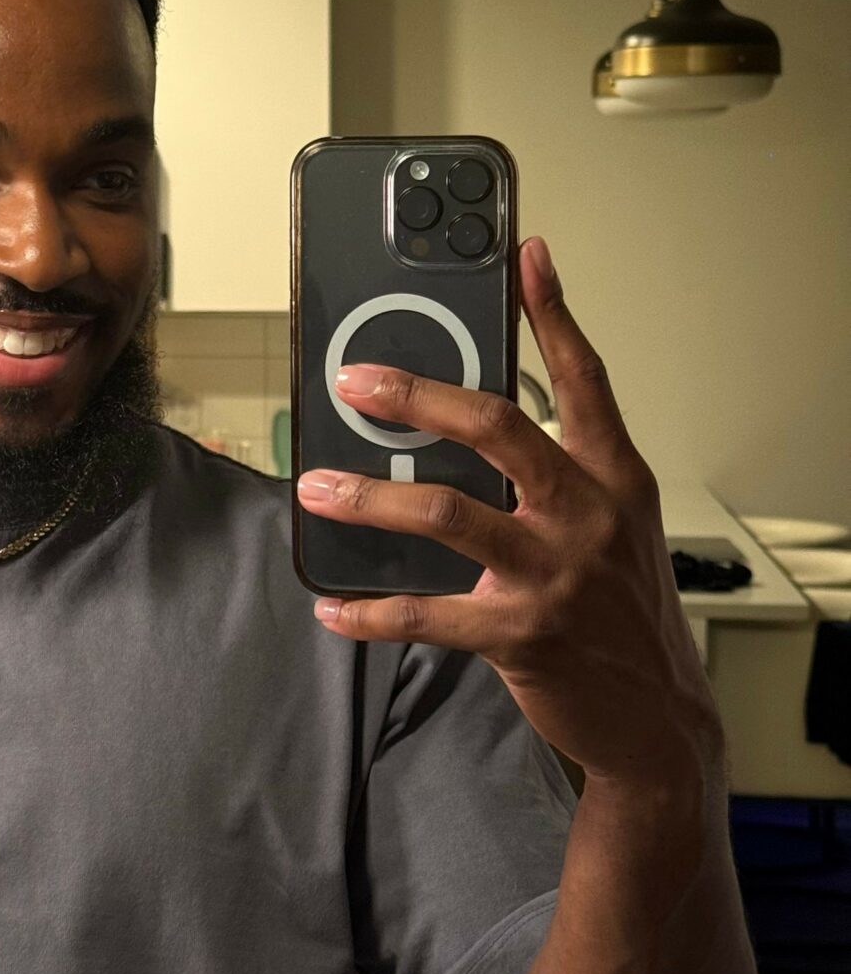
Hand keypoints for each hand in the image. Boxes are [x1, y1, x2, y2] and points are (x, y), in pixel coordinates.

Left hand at [295, 236, 722, 786]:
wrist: (657, 719)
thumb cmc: (623, 613)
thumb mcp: (613, 527)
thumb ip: (559, 473)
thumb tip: (471, 426)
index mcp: (613, 479)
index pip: (584, 379)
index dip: (552, 313)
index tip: (525, 254)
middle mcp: (587, 515)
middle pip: (497, 427)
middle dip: (417, 395)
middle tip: (358, 379)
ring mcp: (553, 575)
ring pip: (445, 513)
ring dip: (370, 495)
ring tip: (317, 487)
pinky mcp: (521, 634)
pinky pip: (426, 615)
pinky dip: (370, 610)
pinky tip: (333, 606)